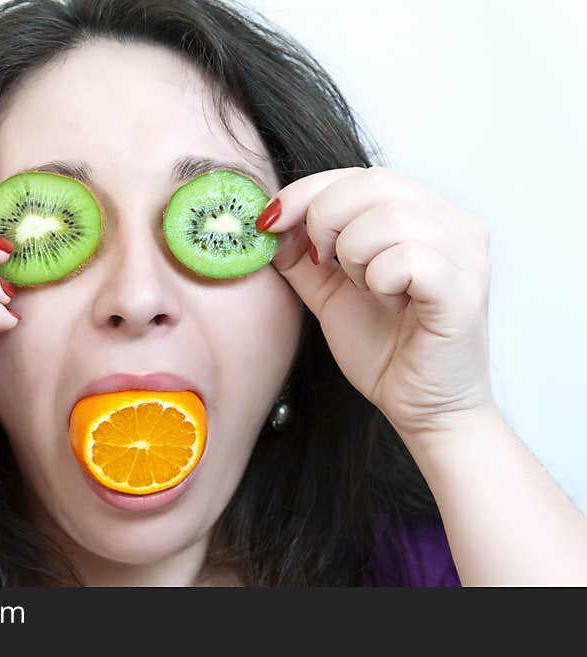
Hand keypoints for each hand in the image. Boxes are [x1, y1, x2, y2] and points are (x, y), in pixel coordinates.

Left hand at [259, 166, 494, 442]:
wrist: (424, 409)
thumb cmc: (386, 349)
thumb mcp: (330, 292)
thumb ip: (303, 257)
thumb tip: (272, 223)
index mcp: (424, 215)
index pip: (360, 176)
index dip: (307, 191)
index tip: (269, 220)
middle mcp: (453, 224)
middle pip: (373, 184)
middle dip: (325, 221)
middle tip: (325, 263)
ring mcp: (465, 254)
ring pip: (388, 217)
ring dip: (356, 257)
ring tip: (368, 290)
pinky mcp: (463, 289)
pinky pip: (408, 257)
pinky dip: (382, 280)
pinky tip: (391, 304)